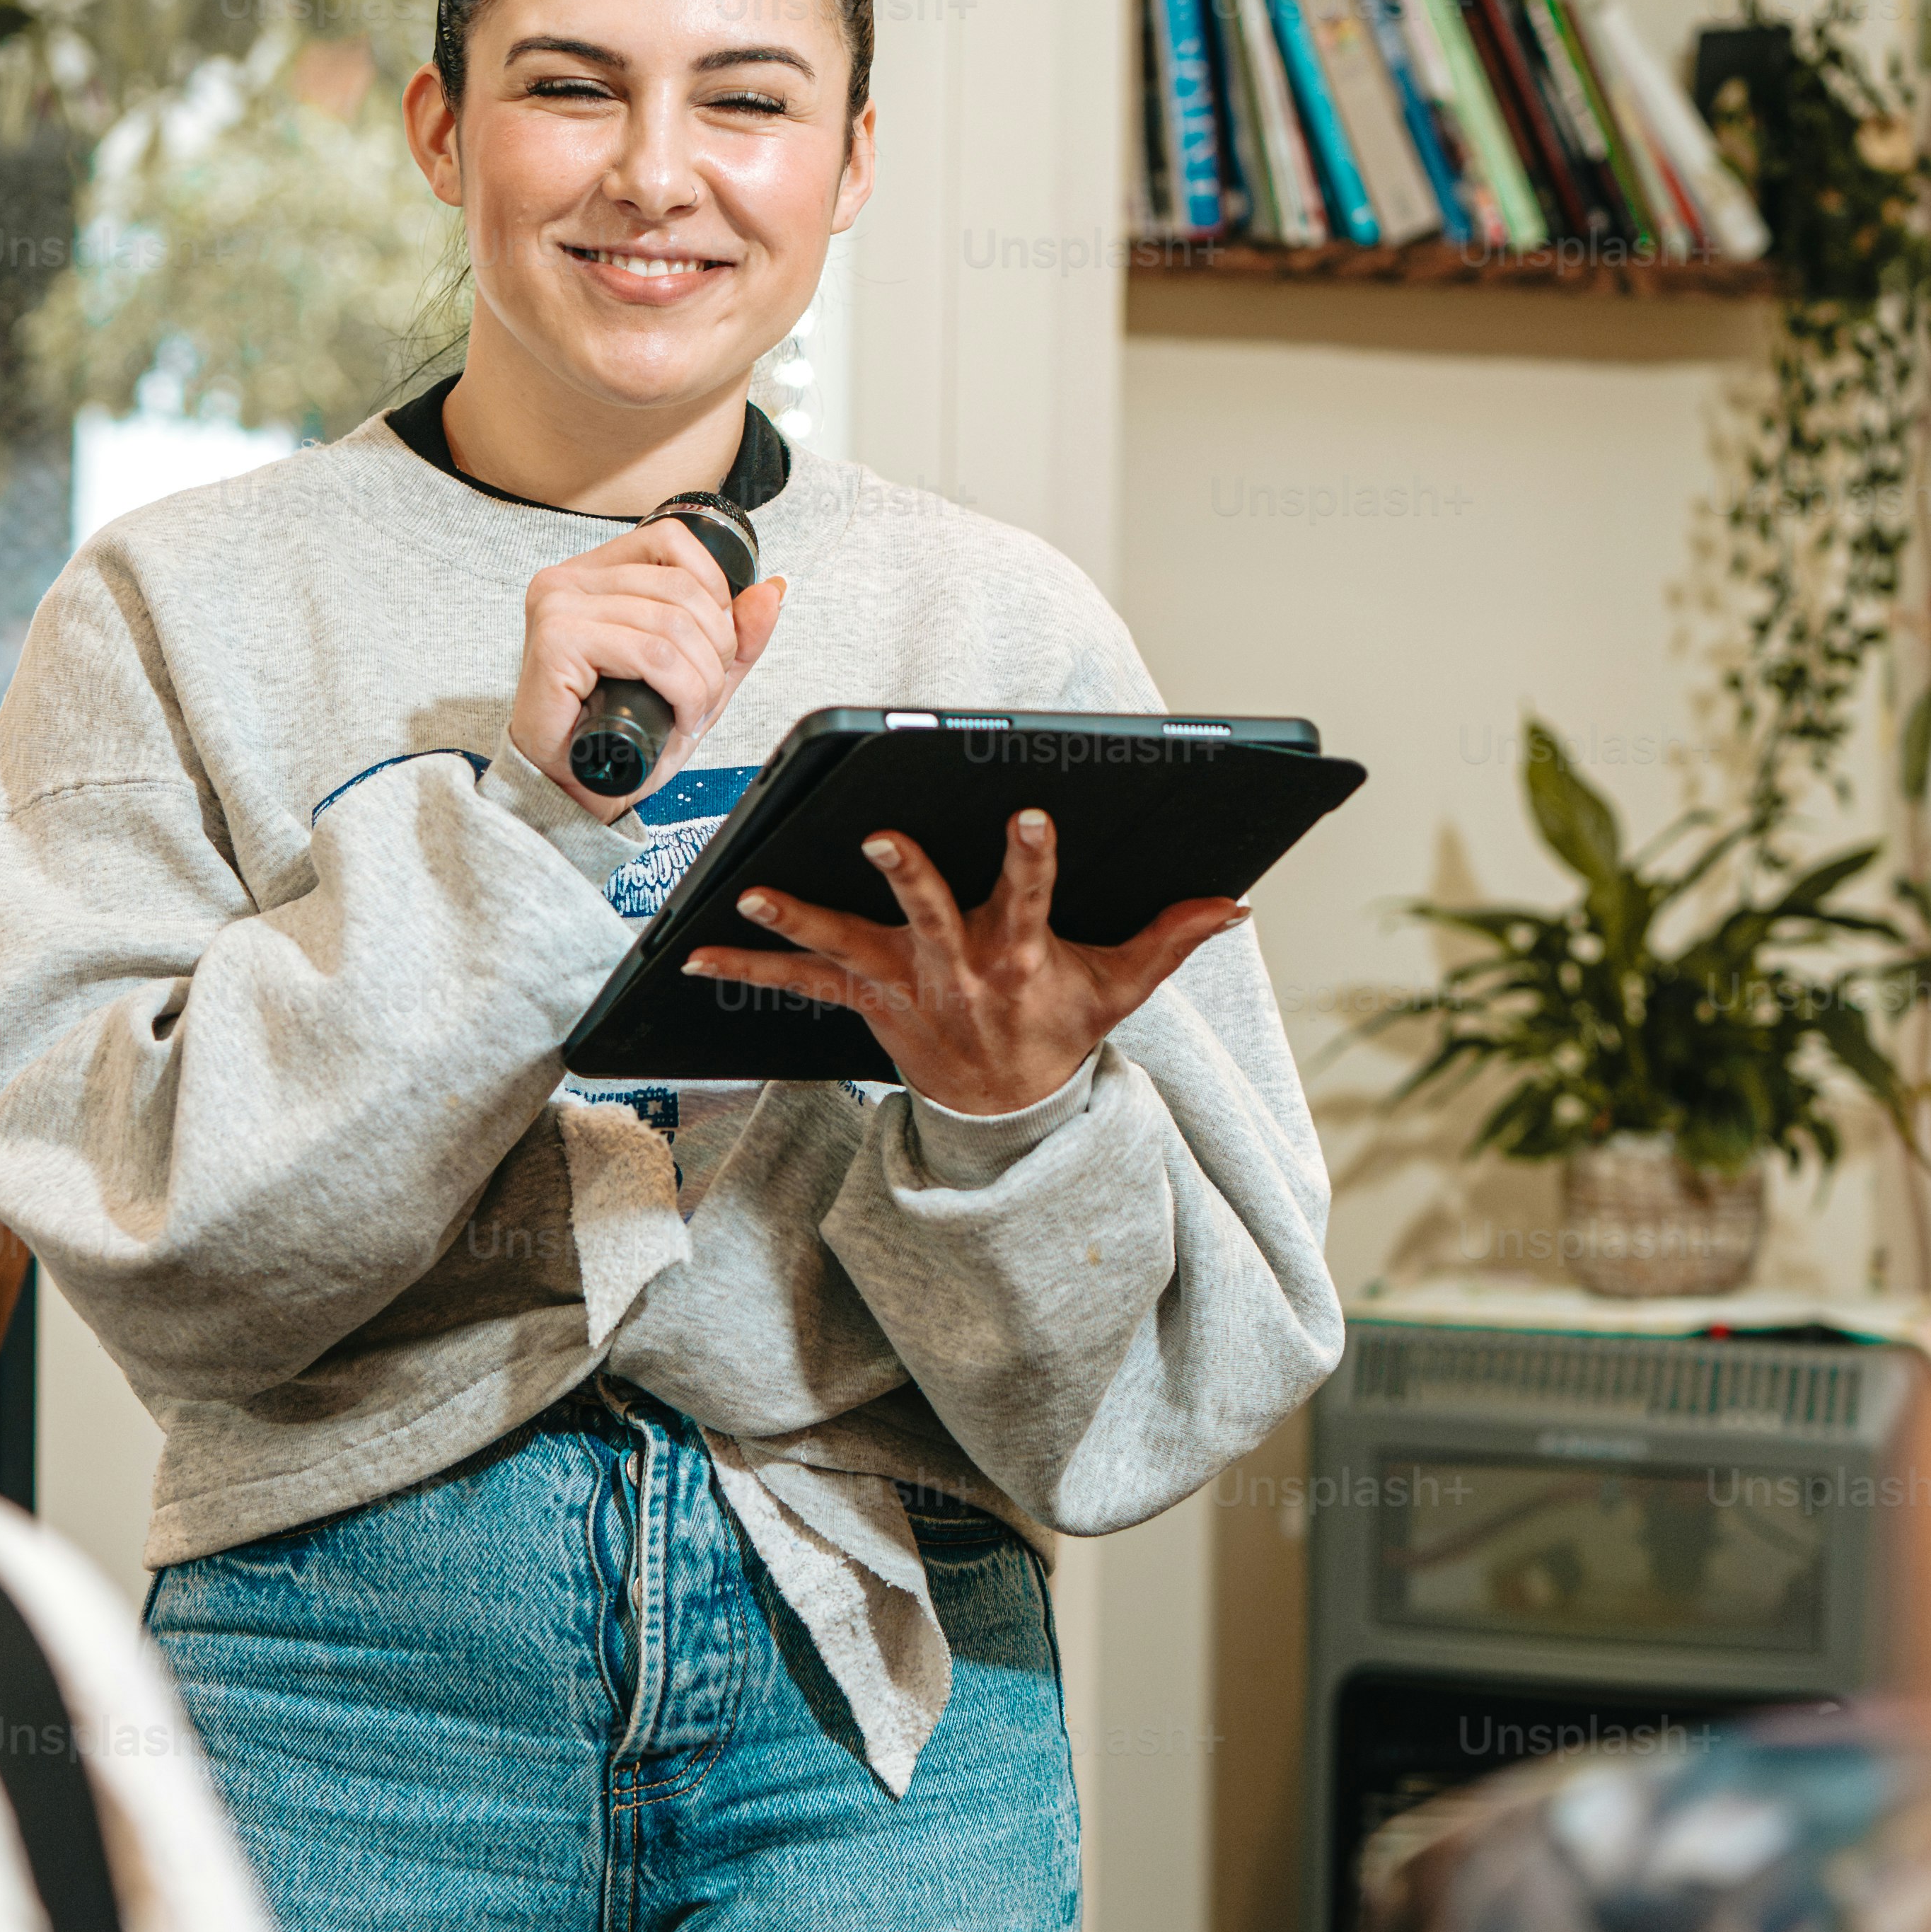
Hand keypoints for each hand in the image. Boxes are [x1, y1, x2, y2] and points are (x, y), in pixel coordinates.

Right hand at [510, 519, 790, 821]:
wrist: (575, 785)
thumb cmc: (620, 732)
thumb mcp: (694, 677)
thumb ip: (734, 634)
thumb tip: (771, 590)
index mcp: (596, 573)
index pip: (670, 540)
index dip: (713, 588)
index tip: (715, 642)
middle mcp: (570, 580)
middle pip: (680, 586)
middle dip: (715, 646)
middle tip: (708, 691)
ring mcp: (559, 606)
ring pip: (671, 623)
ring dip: (701, 679)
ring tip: (693, 711)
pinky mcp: (556, 640)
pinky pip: (650, 653)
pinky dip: (681, 690)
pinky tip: (677, 717)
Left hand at [683, 807, 1248, 1116]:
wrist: (1009, 1118)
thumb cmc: (1060, 1034)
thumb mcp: (1121, 989)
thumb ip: (1173, 938)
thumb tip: (1237, 903)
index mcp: (1019, 956)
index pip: (1031, 896)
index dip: (1032, 857)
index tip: (1030, 813)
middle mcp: (956, 970)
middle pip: (930, 913)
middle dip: (907, 876)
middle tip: (880, 835)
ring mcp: (903, 988)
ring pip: (846, 948)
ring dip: (797, 921)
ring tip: (753, 894)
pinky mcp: (864, 1003)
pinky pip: (797, 987)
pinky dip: (747, 969)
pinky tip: (693, 954)